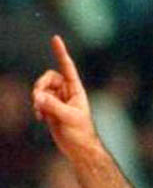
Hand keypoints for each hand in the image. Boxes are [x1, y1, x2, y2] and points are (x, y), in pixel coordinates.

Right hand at [31, 36, 99, 157]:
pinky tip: (41, 119)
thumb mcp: (68, 118)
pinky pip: (38, 101)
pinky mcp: (51, 109)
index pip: (67, 67)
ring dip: (37, 99)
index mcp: (76, 90)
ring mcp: (58, 101)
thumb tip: (38, 96)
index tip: (55, 38)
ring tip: (41, 113)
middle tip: (39, 99)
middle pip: (48, 78)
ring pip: (41, 89)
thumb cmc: (81, 133)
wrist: (79, 149)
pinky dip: (37, 108)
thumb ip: (53, 106)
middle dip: (40, 86)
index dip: (61, 53)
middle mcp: (67, 93)